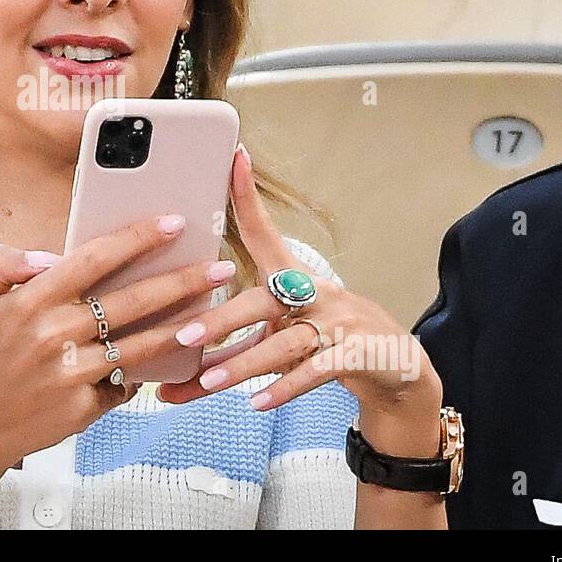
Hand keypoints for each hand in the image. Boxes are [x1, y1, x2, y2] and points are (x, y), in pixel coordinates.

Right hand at [0, 213, 239, 473]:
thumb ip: (2, 264)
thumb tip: (48, 256)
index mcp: (31, 301)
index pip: (94, 259)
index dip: (137, 238)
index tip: (173, 223)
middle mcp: (55, 335)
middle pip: (132, 301)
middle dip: (182, 281)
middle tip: (220, 266)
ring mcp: (72, 374)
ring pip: (140, 345)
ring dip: (181, 326)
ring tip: (214, 312)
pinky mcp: (84, 408)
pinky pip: (123, 384)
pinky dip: (144, 371)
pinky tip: (171, 357)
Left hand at [157, 144, 443, 457]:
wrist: (396, 365)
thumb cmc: (323, 342)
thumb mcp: (276, 343)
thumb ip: (225, 359)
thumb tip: (165, 385)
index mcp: (292, 278)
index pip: (264, 233)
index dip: (248, 197)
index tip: (234, 158)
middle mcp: (315, 294)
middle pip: (263, 300)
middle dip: (221, 319)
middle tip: (183, 336)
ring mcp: (338, 323)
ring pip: (286, 341)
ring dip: (245, 363)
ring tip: (210, 380)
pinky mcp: (358, 354)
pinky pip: (318, 370)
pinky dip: (286, 387)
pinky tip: (258, 403)